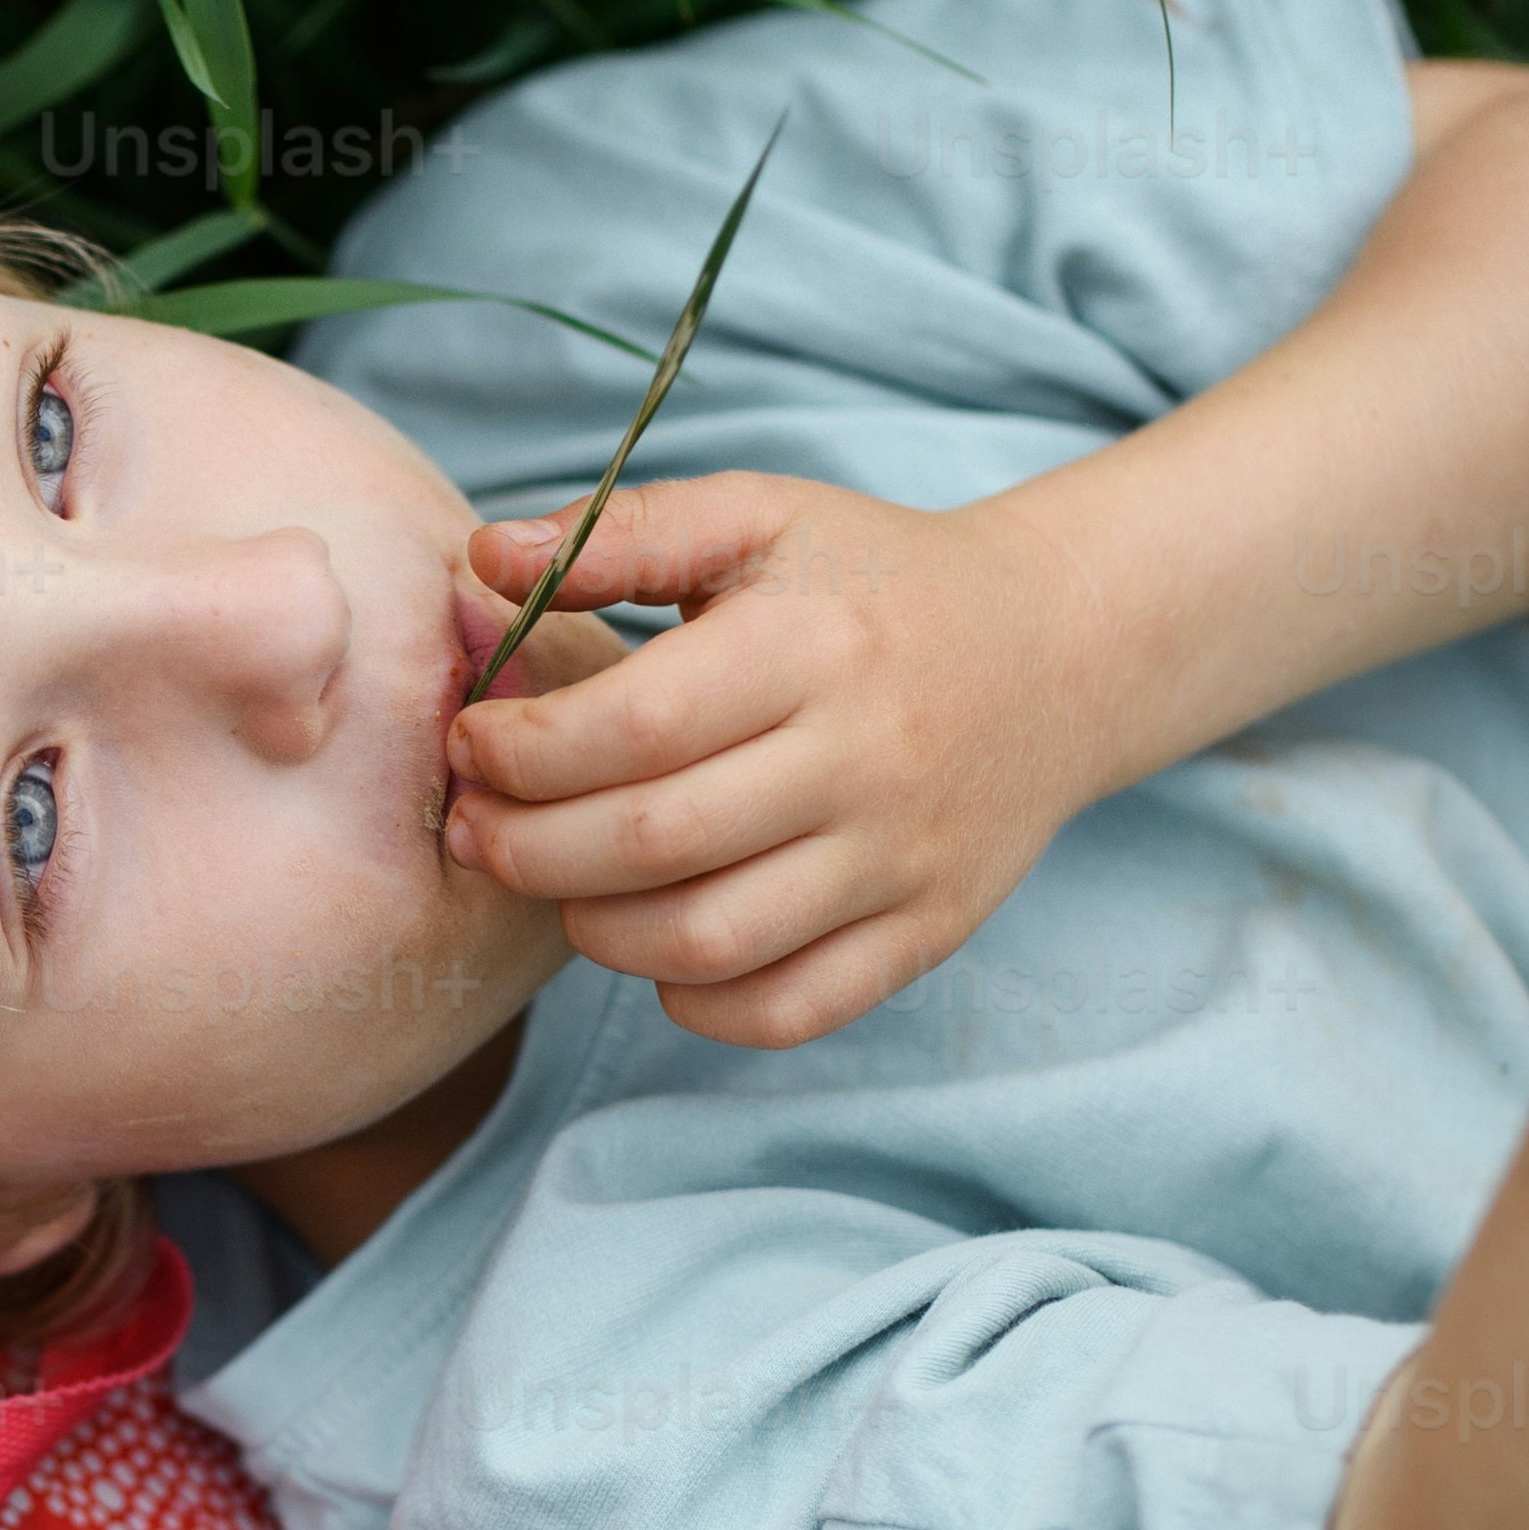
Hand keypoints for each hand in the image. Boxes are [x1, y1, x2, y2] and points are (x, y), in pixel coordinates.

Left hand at [442, 467, 1101, 1045]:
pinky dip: (697, 1003)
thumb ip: (621, 533)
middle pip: (651, 843)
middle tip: (476, 830)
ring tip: (559, 886)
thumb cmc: (875, 582)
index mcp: (811, 644)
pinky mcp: (925, 932)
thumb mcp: (762, 517)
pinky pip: (788, 1011)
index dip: (522, 750)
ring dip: (594, 931)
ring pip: (709, 942)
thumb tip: (481, 558)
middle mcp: (864, 759)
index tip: (472, 744)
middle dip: (525, 848)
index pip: (633, 724)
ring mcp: (900, 858)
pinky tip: (657, 949)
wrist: (1055, 651)